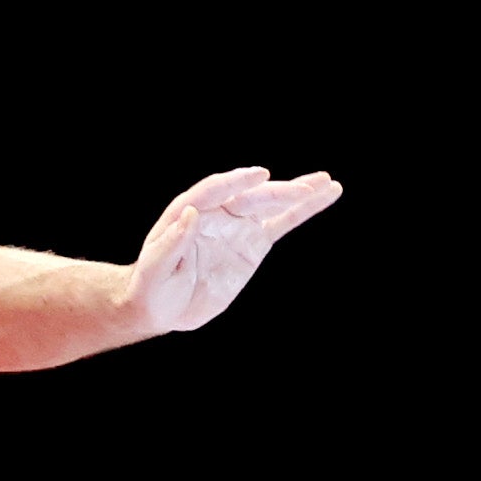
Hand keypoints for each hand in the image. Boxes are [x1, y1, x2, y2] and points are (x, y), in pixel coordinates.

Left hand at [129, 167, 340, 336]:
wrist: (161, 305)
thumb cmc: (151, 286)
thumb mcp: (154, 269)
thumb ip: (171, 243)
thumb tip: (190, 213)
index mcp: (188, 211)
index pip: (215, 190)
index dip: (237, 181)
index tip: (261, 174)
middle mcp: (217, 212)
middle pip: (250, 196)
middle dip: (278, 192)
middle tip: (307, 189)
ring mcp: (238, 225)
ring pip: (272, 205)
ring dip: (300, 194)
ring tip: (329, 184)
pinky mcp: (253, 242)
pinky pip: (282, 222)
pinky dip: (303, 211)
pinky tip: (326, 196)